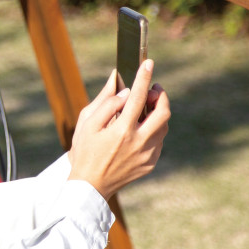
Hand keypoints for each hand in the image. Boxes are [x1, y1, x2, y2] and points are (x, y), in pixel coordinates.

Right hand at [68, 60, 169, 200]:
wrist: (90, 186)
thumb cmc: (84, 151)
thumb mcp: (87, 124)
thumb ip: (105, 103)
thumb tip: (122, 87)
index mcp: (122, 131)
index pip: (138, 96)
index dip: (144, 76)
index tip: (148, 63)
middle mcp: (139, 143)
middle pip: (163, 112)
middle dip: (160, 95)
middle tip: (152, 89)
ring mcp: (147, 155)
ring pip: (164, 126)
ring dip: (158, 112)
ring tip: (145, 108)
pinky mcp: (150, 164)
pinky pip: (159, 141)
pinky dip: (154, 129)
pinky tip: (141, 128)